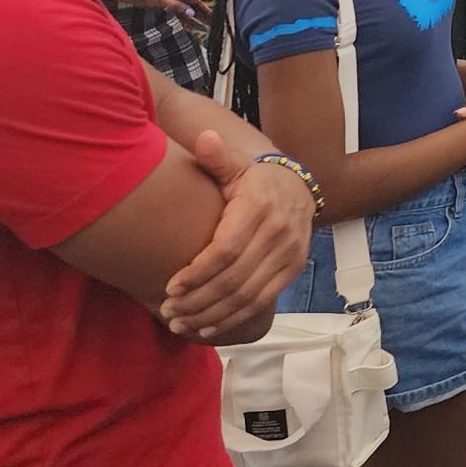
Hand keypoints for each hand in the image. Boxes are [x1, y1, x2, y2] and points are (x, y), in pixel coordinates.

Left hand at [162, 131, 314, 339]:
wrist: (296, 187)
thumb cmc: (253, 180)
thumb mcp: (235, 165)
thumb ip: (216, 157)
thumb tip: (204, 138)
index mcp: (259, 207)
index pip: (225, 250)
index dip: (196, 273)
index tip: (169, 287)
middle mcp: (279, 232)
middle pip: (234, 278)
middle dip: (198, 301)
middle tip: (168, 313)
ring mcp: (290, 253)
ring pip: (248, 296)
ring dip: (213, 315)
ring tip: (182, 325)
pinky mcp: (293, 269)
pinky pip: (263, 301)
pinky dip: (235, 318)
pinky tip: (208, 328)